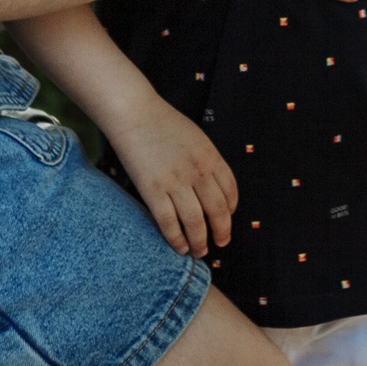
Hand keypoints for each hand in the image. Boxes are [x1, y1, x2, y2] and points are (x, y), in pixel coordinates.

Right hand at [102, 95, 237, 256]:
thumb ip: (206, 161)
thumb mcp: (196, 138)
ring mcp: (176, 182)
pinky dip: (176, 238)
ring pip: (195, 222)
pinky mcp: (153, 190)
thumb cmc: (163, 123)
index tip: (227, 219)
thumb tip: (212, 186)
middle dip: (221, 232)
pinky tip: (179, 247)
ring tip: (199, 252)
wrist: (135, 114)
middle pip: (218, 211)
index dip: (231, 210)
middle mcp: (198, 172)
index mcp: (211, 157)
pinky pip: (168, 222)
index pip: (231, 192)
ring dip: (199, 241)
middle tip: (220, 243)